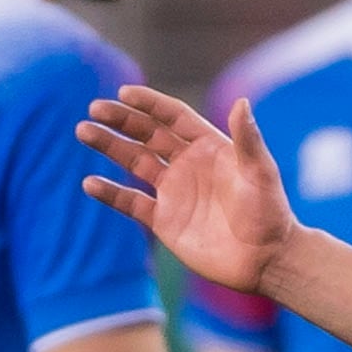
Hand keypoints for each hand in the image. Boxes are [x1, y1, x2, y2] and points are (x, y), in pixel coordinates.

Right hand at [76, 87, 297, 297]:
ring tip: (83, 132)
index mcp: (209, 146)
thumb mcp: (260, 172)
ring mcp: (174, 192)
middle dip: (121, 120)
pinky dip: (111, 193)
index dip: (149, 103)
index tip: (124, 92)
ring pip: (134, 162)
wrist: (265, 259)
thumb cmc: (269, 212)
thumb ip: (247, 139)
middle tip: (94, 109)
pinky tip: (90, 183)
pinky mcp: (165, 220)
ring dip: (110, 147)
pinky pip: (131, 203)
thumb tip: (241, 101)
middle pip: (147, 134)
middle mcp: (188, 164)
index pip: (173, 116)